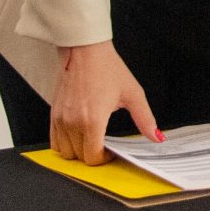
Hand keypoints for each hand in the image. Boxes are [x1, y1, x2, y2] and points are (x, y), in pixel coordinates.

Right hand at [50, 40, 161, 165]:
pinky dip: (65, 144)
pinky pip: (54, 140)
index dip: (105, 159)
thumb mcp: (133, 93)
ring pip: (65, 152)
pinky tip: (78, 135)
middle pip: (79, 157)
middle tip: (105, 146)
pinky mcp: (53, 113)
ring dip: (78, 151)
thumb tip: (156, 136)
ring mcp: (60, 118)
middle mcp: (73, 122)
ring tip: (92, 140)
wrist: (84, 51)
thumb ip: (145, 119)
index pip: (93, 157)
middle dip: (93, 156)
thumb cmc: (107, 68)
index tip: (112, 152)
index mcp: (92, 120)